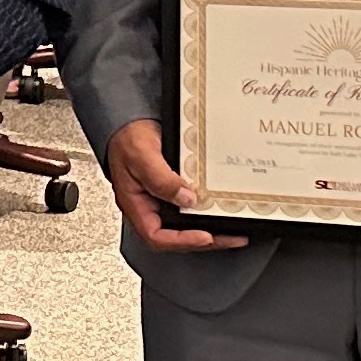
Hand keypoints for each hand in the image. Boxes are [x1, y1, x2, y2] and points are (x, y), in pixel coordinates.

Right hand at [106, 118, 247, 249]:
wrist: (129, 119)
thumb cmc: (127, 136)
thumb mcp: (143, 155)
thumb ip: (161, 179)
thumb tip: (186, 199)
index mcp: (136, 204)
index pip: (156, 236)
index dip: (182, 240)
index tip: (204, 236)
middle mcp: (149, 206)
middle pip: (175, 236)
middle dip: (205, 241)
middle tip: (231, 238)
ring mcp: (161, 199)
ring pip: (184, 225)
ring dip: (209, 231)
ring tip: (233, 233)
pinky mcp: (172, 189)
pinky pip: (189, 208)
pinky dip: (205, 213)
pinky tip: (220, 210)